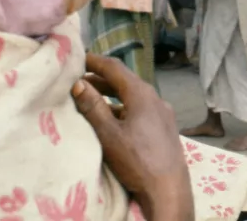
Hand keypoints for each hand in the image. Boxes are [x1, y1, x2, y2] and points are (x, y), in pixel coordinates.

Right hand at [72, 54, 192, 220]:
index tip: (76, 58)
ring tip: (90, 97)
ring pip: (133, 96)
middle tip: (78, 78)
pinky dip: (123, 108)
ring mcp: (162, 113)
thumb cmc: (138, 160)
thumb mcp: (109, 134)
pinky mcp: (164, 127)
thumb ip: (93, 107)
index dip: (94, 61)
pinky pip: (140, 109)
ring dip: (111, 94)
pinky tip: (112, 119)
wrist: (169, 188)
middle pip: (125, 81)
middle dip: (101, 78)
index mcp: (142, 94)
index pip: (115, 68)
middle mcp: (155, 98)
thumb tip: (78, 83)